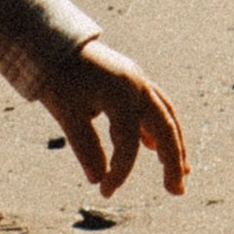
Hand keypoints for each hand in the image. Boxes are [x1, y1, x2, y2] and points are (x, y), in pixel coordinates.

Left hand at [37, 39, 189, 197]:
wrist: (52, 41)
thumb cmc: (57, 76)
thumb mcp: (66, 113)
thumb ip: (85, 146)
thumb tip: (97, 179)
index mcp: (120, 94)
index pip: (128, 143)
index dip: (120, 171)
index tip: (105, 191)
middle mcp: (137, 86)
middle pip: (165, 128)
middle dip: (173, 161)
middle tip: (176, 192)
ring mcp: (138, 81)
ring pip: (166, 116)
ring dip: (174, 145)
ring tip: (181, 172)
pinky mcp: (133, 81)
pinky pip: (155, 107)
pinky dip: (159, 129)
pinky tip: (154, 148)